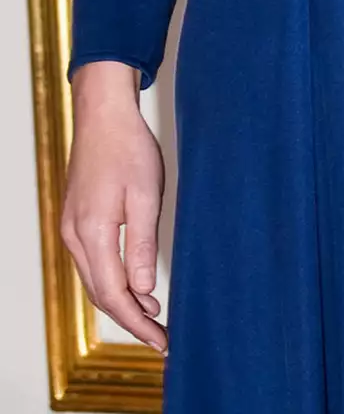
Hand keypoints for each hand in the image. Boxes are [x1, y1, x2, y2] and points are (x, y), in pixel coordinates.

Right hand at [61, 62, 166, 352]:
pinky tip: (134, 282)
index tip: (161, 339)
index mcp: (93, 233)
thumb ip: (143, 245)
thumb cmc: (129, 148)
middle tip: (161, 335)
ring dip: (122, 301)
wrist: (103, 116)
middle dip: (130, 318)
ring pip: (94, 281)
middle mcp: (75, 237)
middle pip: (100, 294)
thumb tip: (143, 290)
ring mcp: (71, 230)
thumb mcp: (146, 195)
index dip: (137, 321)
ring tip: (153, 313)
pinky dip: (112, 280)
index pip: (114, 294)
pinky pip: (92, 263)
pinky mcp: (75, 221)